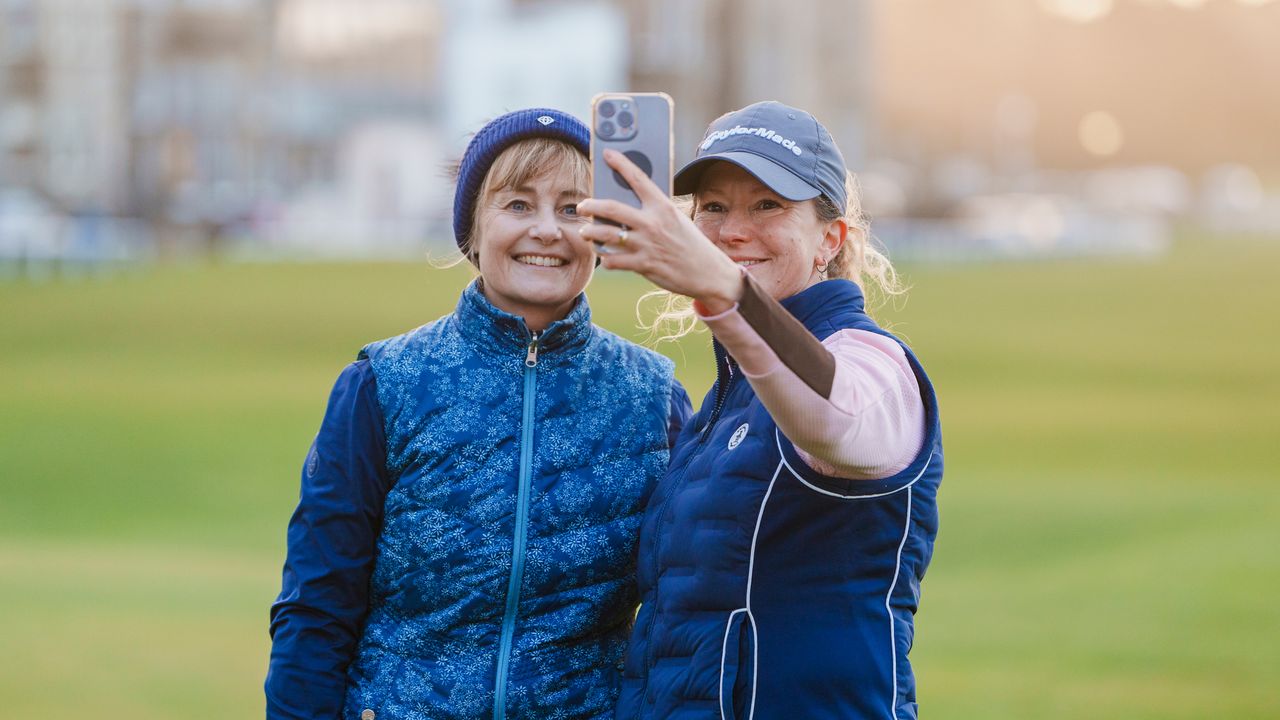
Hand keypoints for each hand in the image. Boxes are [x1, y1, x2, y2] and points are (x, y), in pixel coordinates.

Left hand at [577, 150, 742, 312]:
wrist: (708, 272)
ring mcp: (647, 245)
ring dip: (590, 232)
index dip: (621, 163)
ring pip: (606, 235)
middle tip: (582, 205)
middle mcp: (653, 223)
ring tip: (585, 231)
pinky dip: (604, 257)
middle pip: (611, 208)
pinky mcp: (644, 265)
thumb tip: (625, 206)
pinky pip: (613, 260)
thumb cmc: (690, 244)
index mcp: (663, 207)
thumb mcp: (676, 220)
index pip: (639, 179)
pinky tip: (603, 254)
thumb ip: (654, 212)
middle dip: (590, 205)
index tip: (607, 154)